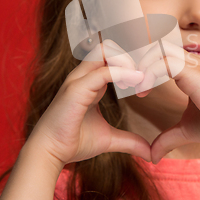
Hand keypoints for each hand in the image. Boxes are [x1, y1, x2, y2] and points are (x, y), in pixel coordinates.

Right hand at [27, 40, 151, 167]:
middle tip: (142, 80)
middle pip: (109, 46)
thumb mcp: (108, 138)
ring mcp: (79, 79)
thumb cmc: (74, 142)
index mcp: (91, 81)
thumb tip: (150, 153)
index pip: (111, 55)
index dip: (130, 63)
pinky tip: (135, 83)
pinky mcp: (76, 89)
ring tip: (137, 81)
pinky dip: (123, 73)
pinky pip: (103, 71)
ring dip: (127, 62)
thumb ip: (129, 140)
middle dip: (131, 57)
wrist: (50, 153)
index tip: (143, 83)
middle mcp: (84, 75)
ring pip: (105, 50)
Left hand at [134, 40, 199, 163]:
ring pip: (159, 50)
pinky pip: (165, 63)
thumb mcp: (185, 131)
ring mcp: (195, 65)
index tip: (132, 83)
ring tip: (134, 88)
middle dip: (138, 59)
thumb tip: (152, 156)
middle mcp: (193, 62)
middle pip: (157, 45)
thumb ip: (167, 138)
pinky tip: (144, 92)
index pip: (162, 51)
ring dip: (141, 66)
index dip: (143, 62)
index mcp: (191, 70)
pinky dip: (150, 74)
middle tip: (127, 83)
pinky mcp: (196, 73)